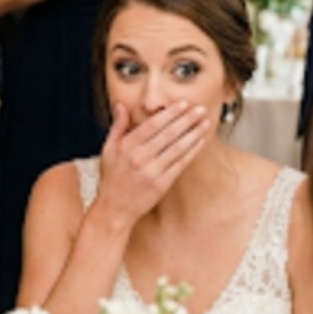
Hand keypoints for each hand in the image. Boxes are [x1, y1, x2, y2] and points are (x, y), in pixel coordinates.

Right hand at [91, 101, 210, 231]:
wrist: (114, 208)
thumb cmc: (111, 179)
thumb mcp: (108, 149)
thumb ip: (117, 126)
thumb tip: (121, 106)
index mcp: (126, 146)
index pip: (152, 124)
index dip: (170, 113)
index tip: (183, 104)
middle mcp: (139, 157)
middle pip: (168, 134)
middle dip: (186, 120)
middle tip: (200, 109)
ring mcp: (151, 171)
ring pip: (177, 148)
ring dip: (193, 134)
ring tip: (204, 123)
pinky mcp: (161, 184)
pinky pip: (180, 164)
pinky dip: (191, 152)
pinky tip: (199, 142)